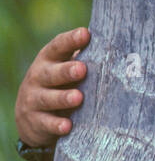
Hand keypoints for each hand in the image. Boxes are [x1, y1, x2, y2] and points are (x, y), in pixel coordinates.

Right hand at [14, 27, 90, 147]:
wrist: (30, 117)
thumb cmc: (59, 85)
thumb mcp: (66, 69)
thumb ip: (84, 59)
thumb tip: (118, 47)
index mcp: (49, 60)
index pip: (58, 46)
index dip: (71, 40)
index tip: (85, 34)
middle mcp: (38, 77)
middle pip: (51, 73)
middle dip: (66, 71)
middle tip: (82, 69)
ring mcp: (34, 100)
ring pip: (47, 98)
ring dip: (62, 98)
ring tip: (78, 98)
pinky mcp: (35, 121)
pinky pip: (45, 123)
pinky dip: (56, 125)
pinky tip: (67, 126)